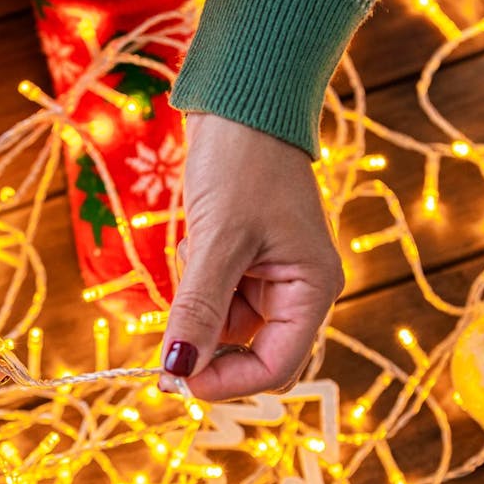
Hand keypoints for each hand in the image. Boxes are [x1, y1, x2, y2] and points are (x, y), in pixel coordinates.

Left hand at [158, 113, 343, 399]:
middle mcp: (300, 290)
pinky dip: (196, 283)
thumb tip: (178, 370)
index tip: (176, 377)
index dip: (227, 382)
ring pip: (226, 326)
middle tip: (170, 328)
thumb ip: (199, 310)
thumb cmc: (242, 162)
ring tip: (193, 251)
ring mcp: (273, 277)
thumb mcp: (217, 240)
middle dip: (209, 344)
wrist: (241, 101)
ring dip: (198, 306)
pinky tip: (195, 241)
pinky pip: (216, 296)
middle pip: (252, 352)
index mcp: (313, 289)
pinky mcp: (246, 261)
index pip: (277, 366)